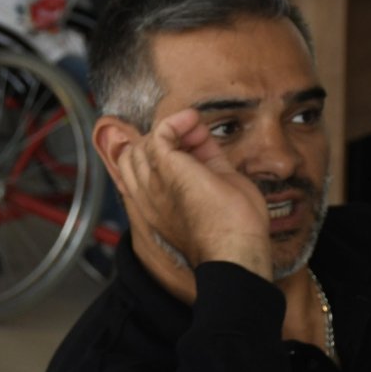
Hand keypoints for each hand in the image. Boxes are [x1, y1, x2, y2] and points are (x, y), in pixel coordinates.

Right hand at [109, 109, 271, 277]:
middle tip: (196, 138)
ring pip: (143, 144)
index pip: (142, 173)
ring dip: (172, 130)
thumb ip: (204, 167)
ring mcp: (154, 183)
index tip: (196, 148)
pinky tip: (192, 121)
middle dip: (163, 141)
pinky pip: (160, 133)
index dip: (165, 154)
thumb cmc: (232, 233)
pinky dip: (176, 121)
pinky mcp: (166, 168)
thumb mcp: (214, 193)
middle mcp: (148, 198)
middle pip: (135, 157)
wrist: (235, 250)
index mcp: (157, 209)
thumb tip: (203, 143)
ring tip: (196, 130)